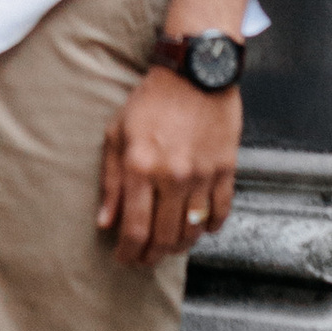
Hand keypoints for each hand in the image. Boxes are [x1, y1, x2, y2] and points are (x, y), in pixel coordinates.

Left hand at [97, 64, 242, 269]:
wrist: (196, 71)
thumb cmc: (152, 99)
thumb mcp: (117, 133)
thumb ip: (111, 181)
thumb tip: (105, 222)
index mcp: (141, 167)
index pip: (134, 229)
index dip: (128, 253)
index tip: (124, 259)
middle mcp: (173, 176)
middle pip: (164, 238)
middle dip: (151, 256)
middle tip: (144, 258)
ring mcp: (203, 175)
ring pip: (193, 231)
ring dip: (179, 246)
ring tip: (168, 245)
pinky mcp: (226, 170)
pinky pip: (220, 213)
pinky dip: (209, 227)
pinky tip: (199, 227)